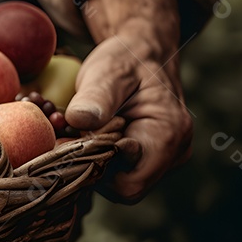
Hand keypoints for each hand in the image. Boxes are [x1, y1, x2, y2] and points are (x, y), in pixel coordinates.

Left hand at [65, 0, 192, 201]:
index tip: (74, 142)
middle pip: (123, 187)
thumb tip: (79, 119)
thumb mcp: (108, 71)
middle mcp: (173, 154)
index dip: (96, 169)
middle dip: (91, 167)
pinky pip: (119, 173)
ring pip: (119, 183)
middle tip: (68, 137)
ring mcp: (163, 160)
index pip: (129, 183)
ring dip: (93, 163)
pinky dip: (99, 159)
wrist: (140, 54)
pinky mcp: (148, 160)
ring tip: (80, 133)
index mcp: (169, 134)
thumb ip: (97, 96)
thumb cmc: (126, 60)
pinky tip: (87, 137)